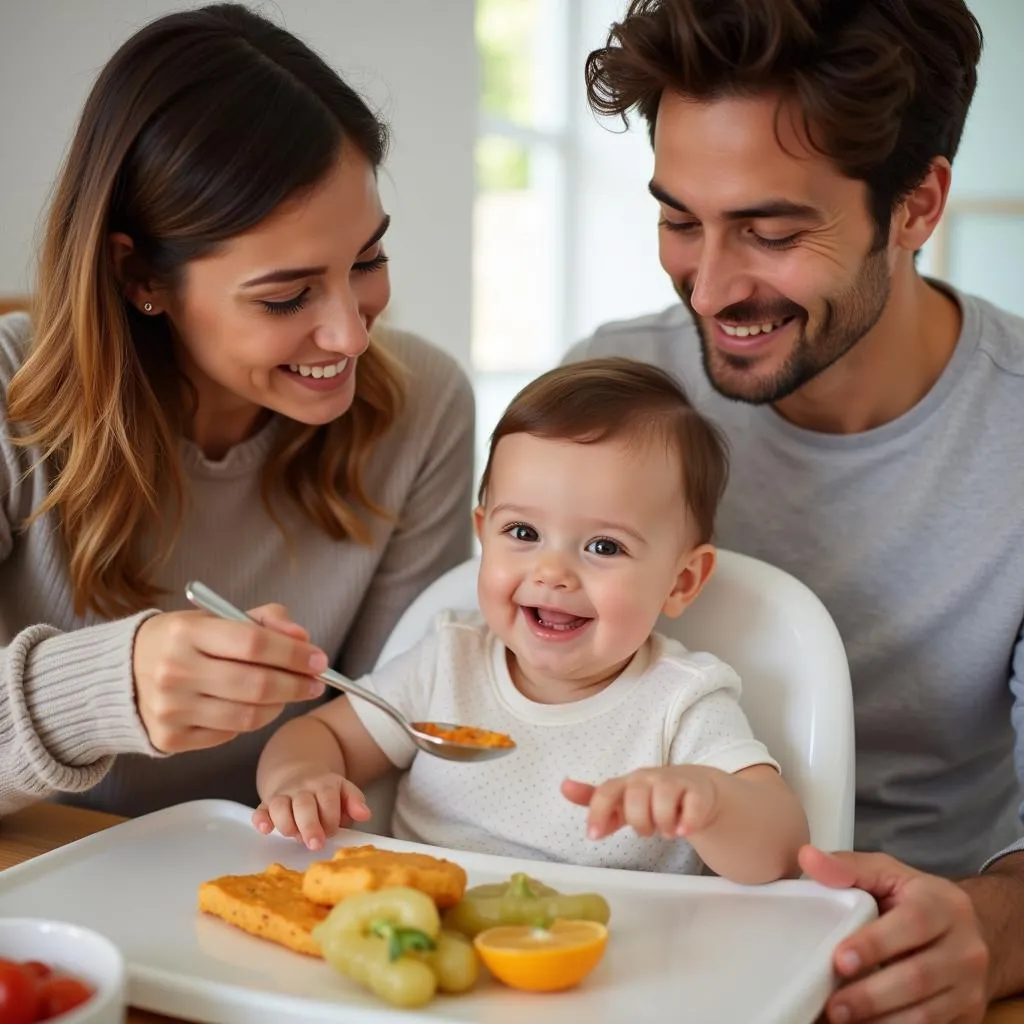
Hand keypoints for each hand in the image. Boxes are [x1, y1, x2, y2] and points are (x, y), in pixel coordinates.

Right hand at [133, 604, 328, 752]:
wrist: (122, 674)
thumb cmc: (184, 641)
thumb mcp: (217, 618)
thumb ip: (265, 621)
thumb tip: (303, 640)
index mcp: (186, 632)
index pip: (254, 644)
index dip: (294, 654)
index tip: (319, 660)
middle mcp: (174, 671)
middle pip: (256, 685)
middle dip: (296, 685)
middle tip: (315, 683)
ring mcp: (170, 709)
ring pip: (248, 717)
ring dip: (279, 706)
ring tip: (288, 694)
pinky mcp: (169, 738)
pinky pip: (229, 735)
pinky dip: (250, 722)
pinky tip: (251, 707)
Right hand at [253, 771, 370, 849]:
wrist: (298, 773)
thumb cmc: (325, 792)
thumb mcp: (344, 791)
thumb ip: (355, 801)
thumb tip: (365, 814)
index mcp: (324, 785)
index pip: (328, 799)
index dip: (331, 817)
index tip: (332, 832)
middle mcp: (302, 789)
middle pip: (304, 804)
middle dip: (309, 825)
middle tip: (315, 844)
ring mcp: (283, 796)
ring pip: (280, 806)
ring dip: (286, 824)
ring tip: (294, 836)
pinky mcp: (267, 804)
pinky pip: (260, 810)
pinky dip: (260, 820)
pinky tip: (265, 829)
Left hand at [561, 765, 720, 839]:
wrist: (695, 788)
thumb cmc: (652, 797)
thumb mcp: (623, 802)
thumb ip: (596, 800)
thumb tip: (563, 786)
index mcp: (626, 783)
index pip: (607, 792)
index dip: (598, 813)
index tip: (594, 836)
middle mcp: (648, 779)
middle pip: (635, 799)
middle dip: (639, 822)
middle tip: (647, 831)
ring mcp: (674, 782)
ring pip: (663, 801)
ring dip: (664, 824)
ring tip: (668, 830)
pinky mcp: (698, 791)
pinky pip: (692, 805)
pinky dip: (687, 821)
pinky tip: (685, 830)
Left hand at [799, 846, 988, 1023]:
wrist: (968, 933)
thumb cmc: (916, 899)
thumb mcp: (887, 873)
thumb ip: (848, 868)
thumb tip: (808, 858)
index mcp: (944, 905)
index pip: (913, 925)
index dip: (875, 944)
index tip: (840, 960)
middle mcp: (965, 948)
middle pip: (919, 977)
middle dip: (872, 995)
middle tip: (834, 1005)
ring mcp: (970, 986)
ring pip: (927, 1013)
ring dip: (881, 1020)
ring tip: (842, 1019)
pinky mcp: (968, 1014)